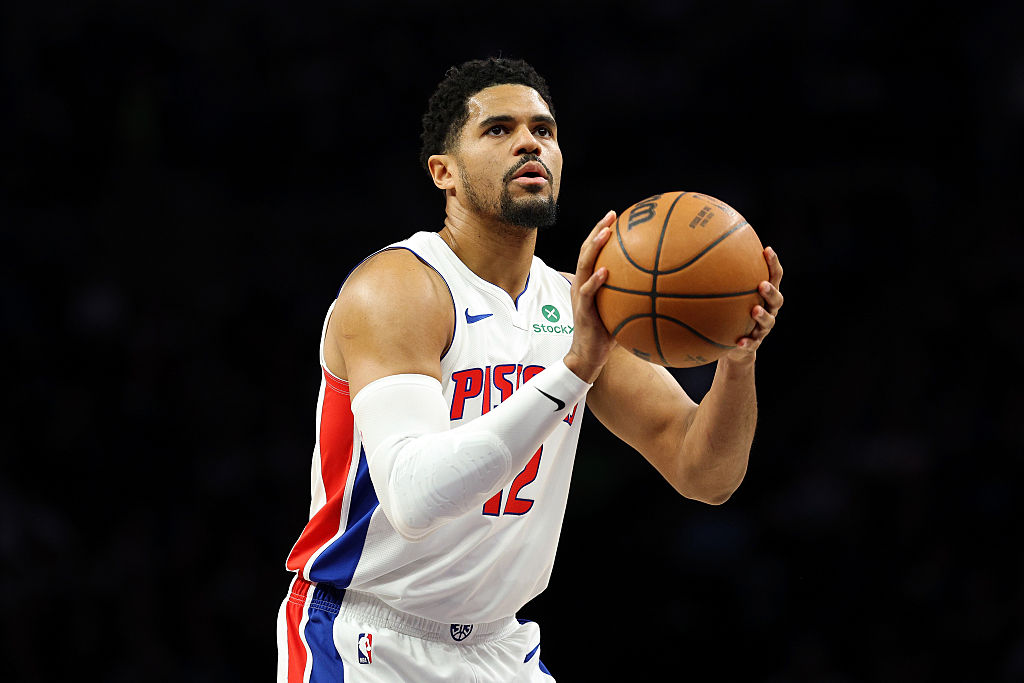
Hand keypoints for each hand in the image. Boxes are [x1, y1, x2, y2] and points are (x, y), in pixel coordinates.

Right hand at [563, 210, 617, 382]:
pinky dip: (596, 280)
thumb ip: (633, 296)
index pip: (593, 251)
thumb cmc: (607, 335)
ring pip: (584, 265)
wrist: (588, 356)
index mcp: (589, 282)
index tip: (616, 216)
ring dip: (594, 248)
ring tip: (607, 233)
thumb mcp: (621, 311)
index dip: (601, 232)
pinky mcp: (582, 310)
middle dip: (598, 230)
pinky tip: (605, 271)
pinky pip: (588, 292)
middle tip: (612, 215)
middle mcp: (582, 284)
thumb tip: (663, 288)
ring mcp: (580, 296)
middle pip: (586, 250)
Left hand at [725, 246, 783, 362]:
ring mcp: (763, 328)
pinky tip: (739, 341)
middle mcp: (769, 310)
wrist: (736, 346)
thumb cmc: (733, 313)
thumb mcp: (731, 295)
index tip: (767, 250)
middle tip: (762, 285)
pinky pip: (752, 343)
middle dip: (771, 291)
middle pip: (777, 299)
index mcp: (765, 295)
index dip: (773, 264)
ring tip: (754, 310)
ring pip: (768, 321)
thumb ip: (724, 278)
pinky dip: (747, 342)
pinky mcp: (754, 343)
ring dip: (762, 315)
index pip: (774, 277)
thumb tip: (702, 253)